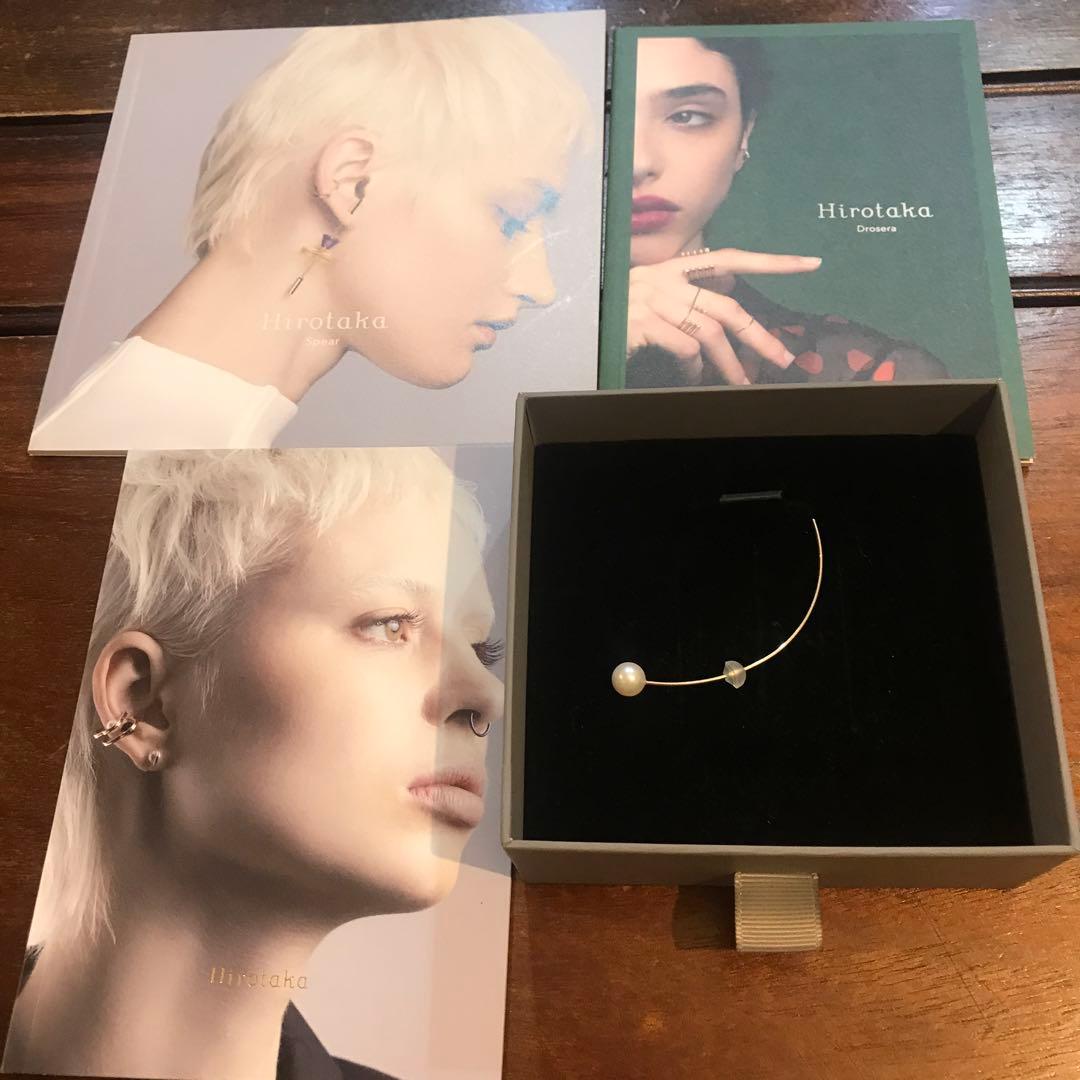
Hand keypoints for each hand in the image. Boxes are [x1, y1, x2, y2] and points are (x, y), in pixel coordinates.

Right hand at [626, 248, 821, 384]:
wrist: (577, 319)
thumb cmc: (617, 311)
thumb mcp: (654, 292)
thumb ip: (691, 288)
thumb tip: (729, 287)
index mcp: (674, 267)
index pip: (731, 258)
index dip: (772, 262)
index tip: (811, 265)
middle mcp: (667, 279)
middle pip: (728, 307)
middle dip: (759, 337)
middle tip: (783, 360)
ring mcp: (655, 301)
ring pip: (711, 333)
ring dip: (730, 364)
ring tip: (742, 384)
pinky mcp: (645, 324)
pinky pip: (686, 349)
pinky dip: (694, 370)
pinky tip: (691, 379)